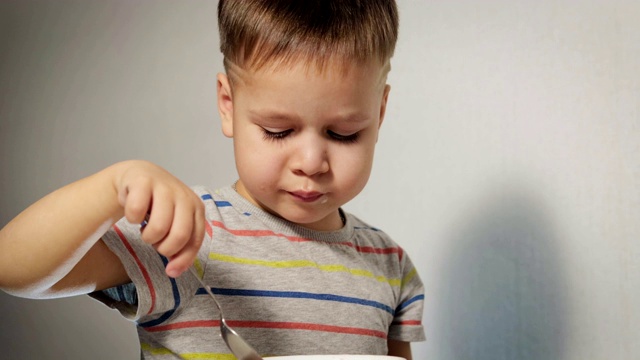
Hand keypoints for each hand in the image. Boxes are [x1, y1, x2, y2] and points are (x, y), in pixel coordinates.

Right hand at [115, 160, 204, 277]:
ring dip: (147, 236)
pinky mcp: (143, 181)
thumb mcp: (175, 224)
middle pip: (179, 236)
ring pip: (158, 227)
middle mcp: (184, 196)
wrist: (139, 177)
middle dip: (163, 247)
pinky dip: (132, 219)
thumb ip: (180, 247)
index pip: (195, 240)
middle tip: (155, 241)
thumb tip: (173, 272)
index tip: (170, 271)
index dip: (182, 259)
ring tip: (145, 228)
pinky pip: (136, 212)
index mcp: (196, 208)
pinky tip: (134, 213)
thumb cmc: (159, 206)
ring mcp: (164, 187)